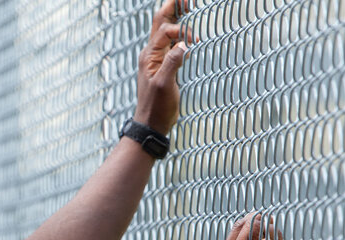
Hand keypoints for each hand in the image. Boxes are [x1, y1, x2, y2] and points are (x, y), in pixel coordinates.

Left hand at [134, 0, 193, 133]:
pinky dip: (176, 33)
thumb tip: (183, 45)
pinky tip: (183, 31)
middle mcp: (151, 55)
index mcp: (149, 56)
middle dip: (172, 8)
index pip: (165, 31)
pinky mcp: (162, 67)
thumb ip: (173, 63)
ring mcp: (156, 60)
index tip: (195, 42)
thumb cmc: (157, 107)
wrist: (151, 124)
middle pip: (160, 23)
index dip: (181, 31)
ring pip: (163, 31)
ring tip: (184, 5)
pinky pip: (168, 44)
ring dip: (173, 17)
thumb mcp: (165, 85)